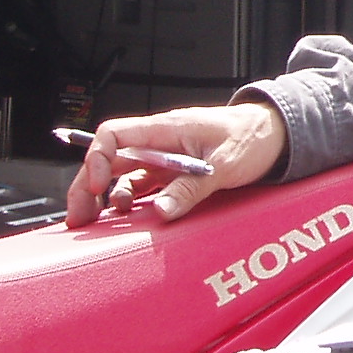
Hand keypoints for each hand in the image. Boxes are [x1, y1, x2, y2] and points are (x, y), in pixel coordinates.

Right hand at [64, 102, 287, 226]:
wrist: (274, 134)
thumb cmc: (251, 136)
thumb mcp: (224, 164)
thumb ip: (191, 188)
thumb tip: (163, 213)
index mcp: (166, 129)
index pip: (114, 135)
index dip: (96, 158)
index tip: (98, 186)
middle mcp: (158, 143)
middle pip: (108, 160)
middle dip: (87, 186)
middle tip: (78, 216)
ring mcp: (163, 159)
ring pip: (122, 176)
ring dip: (107, 198)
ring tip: (97, 223)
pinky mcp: (172, 174)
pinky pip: (143, 188)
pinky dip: (131, 203)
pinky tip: (127, 219)